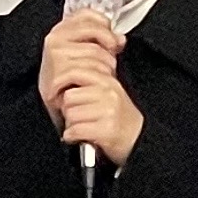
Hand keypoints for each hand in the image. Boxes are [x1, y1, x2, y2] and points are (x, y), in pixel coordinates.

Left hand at [37, 11, 144, 164]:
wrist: (136, 140)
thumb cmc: (117, 116)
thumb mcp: (105, 90)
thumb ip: (89, 74)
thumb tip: (71, 58)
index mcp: (107, 80)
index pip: (74, 72)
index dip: (62, 85)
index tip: (60, 94)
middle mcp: (110, 92)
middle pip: (68, 96)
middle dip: (68, 107)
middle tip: (78, 113)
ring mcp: (109, 110)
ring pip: (70, 113)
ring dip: (72, 122)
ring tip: (85, 124)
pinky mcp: (107, 129)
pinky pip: (75, 130)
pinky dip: (73, 135)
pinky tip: (81, 135)